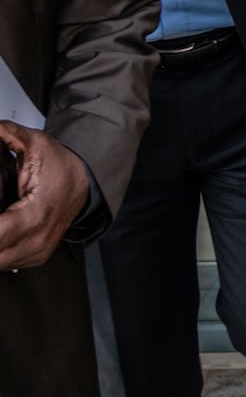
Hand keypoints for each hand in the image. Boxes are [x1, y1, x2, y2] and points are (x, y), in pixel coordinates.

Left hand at [0, 121, 90, 270]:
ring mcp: (36, 253)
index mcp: (35, 215)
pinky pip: (4, 262)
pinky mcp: (34, 258)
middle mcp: (38, 240)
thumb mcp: (35, 144)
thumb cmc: (63, 167)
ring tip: (4, 211)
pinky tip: (4, 228)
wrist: (85, 182)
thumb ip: (8, 134)